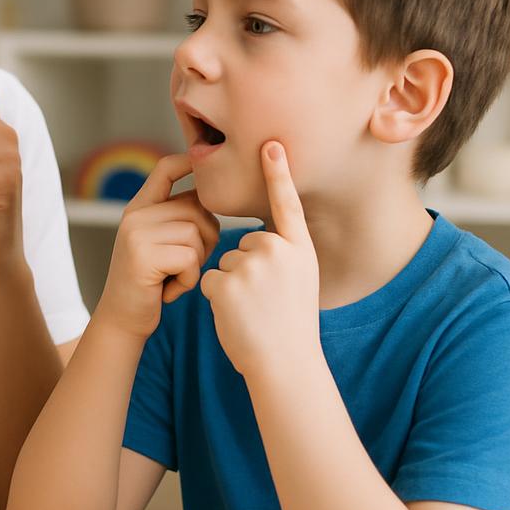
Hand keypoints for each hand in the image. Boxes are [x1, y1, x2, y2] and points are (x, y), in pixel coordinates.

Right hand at [96, 154, 220, 340]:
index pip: (165, 169)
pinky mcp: (142, 255)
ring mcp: (136, 233)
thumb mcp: (161, 244)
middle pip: (195, 208)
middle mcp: (135, 215)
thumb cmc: (153, 283)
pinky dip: (189, 279)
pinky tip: (170, 290)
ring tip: (176, 277)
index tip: (203, 161)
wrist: (123, 320)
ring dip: (197, 262)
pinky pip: (189, 258)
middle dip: (206, 238)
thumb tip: (212, 196)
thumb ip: (178, 219)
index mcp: (140, 208)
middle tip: (188, 264)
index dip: (188, 161)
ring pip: (196, 233)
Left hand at [200, 141, 319, 377]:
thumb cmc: (291, 327)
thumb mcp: (301, 282)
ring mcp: (250, 266)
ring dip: (231, 286)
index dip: (278, 173)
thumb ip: (283, 255)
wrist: (285, 365)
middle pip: (243, 244)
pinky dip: (216, 299)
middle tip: (266, 302)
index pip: (287, 204)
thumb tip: (255, 240)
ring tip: (253, 311)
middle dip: (245, 270)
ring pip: (225, 263)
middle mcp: (277, 251)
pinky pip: (208, 279)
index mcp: (299, 249)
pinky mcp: (225, 283)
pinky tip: (236, 316)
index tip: (270, 143)